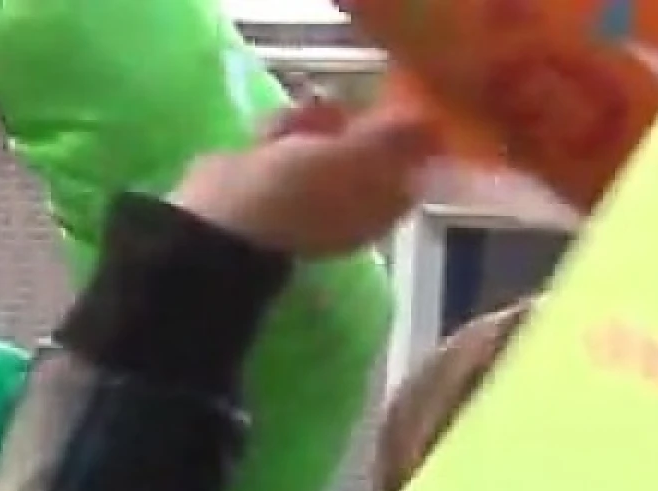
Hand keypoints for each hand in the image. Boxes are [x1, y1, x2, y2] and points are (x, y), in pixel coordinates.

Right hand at [169, 101, 434, 257]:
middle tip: (332, 118)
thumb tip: (434, 121)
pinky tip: (265, 136)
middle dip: (350, 122)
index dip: (404, 131)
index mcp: (380, 207)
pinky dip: (280, 129)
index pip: (411, 163)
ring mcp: (313, 185)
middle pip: (370, 142)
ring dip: (310, 121)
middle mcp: (353, 199)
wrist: (223, 219)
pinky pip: (293, 135)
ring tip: (288, 129)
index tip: (391, 105)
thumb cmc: (298, 193)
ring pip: (330, 131)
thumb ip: (395, 138)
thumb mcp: (355, 160)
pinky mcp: (276, 171)